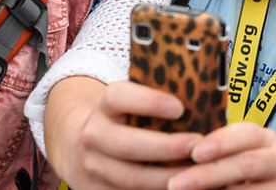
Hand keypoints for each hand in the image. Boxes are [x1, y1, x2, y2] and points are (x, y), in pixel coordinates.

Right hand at [45, 78, 198, 188]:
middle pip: (129, 145)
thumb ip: (153, 99)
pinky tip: (182, 187)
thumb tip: (200, 93)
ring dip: (167, 178)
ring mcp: (92, 167)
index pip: (121, 97)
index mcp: (104, 105)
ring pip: (132, 178)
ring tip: (196, 172)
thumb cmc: (120, 119)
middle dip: (166, 148)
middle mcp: (93, 135)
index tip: (180, 107)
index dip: (150, 101)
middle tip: (197, 145)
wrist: (76, 146)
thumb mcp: (126, 102)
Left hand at [167, 122, 275, 189]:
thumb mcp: (240, 155)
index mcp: (267, 140)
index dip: (220, 141)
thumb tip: (177, 157)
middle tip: (175, 183)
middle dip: (208, 174)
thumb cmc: (249, 172)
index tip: (193, 153)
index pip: (247, 134)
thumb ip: (218, 155)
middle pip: (246, 164)